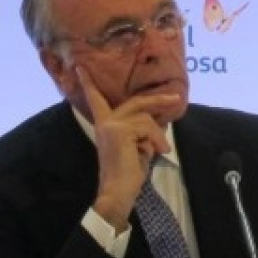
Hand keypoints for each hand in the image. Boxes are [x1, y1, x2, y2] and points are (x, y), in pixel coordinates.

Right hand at [79, 68, 178, 231]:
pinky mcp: (120, 131)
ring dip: (158, 135)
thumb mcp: (138, 146)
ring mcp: (111, 125)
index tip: (81, 67)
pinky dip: (157, 140)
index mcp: (105, 125)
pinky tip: (156, 153)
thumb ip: (143, 131)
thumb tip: (159, 118)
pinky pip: (148, 127)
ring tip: (159, 151)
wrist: (118, 190)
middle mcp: (105, 122)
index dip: (89, 84)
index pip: (97, 100)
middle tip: (176, 98)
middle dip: (158, 99)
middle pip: (135, 102)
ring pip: (146, 118)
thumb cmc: (128, 173)